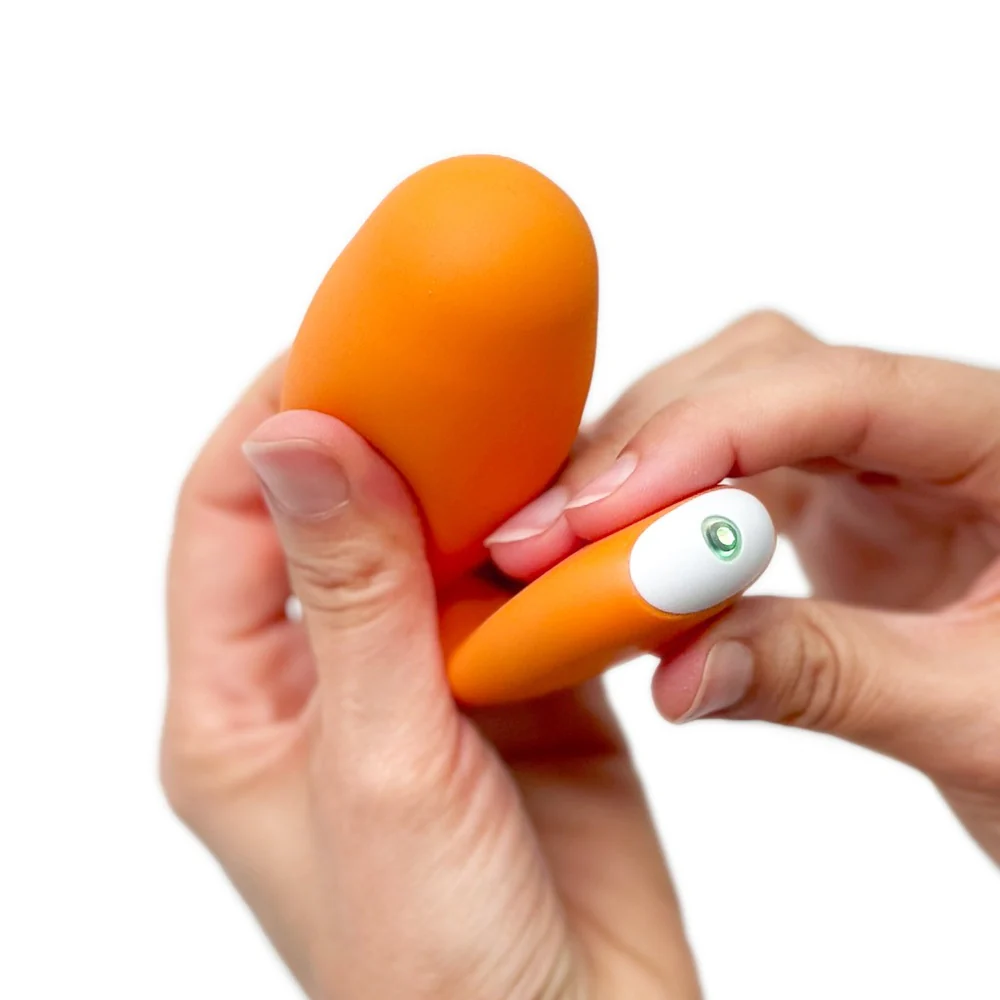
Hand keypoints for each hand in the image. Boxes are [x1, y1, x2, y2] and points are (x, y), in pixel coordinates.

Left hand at [162, 357, 700, 998]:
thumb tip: (299, 439)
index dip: (278, 417)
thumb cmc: (435, 971)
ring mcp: (430, 684)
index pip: (228, 516)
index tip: (346, 340)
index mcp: (244, 706)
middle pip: (342, 514)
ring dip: (486, 483)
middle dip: (393, 434)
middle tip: (451, 357)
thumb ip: (354, 597)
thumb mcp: (380, 768)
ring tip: (534, 415)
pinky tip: (590, 500)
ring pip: (443, 542)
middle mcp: (329, 683)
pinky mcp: (524, 694)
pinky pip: (528, 587)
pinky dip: (556, 540)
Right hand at [488, 310, 999, 862]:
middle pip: (759, 374)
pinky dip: (653, 511)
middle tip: (543, 538)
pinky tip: (607, 556)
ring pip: (724, 412)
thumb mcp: (983, 720)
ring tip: (554, 550)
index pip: (834, 391)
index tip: (596, 513)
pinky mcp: (829, 509)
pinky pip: (721, 478)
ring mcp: (872, 467)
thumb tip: (675, 672)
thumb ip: (828, 677)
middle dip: (641, 448)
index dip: (703, 437)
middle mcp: (927, 431)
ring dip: (632, 473)